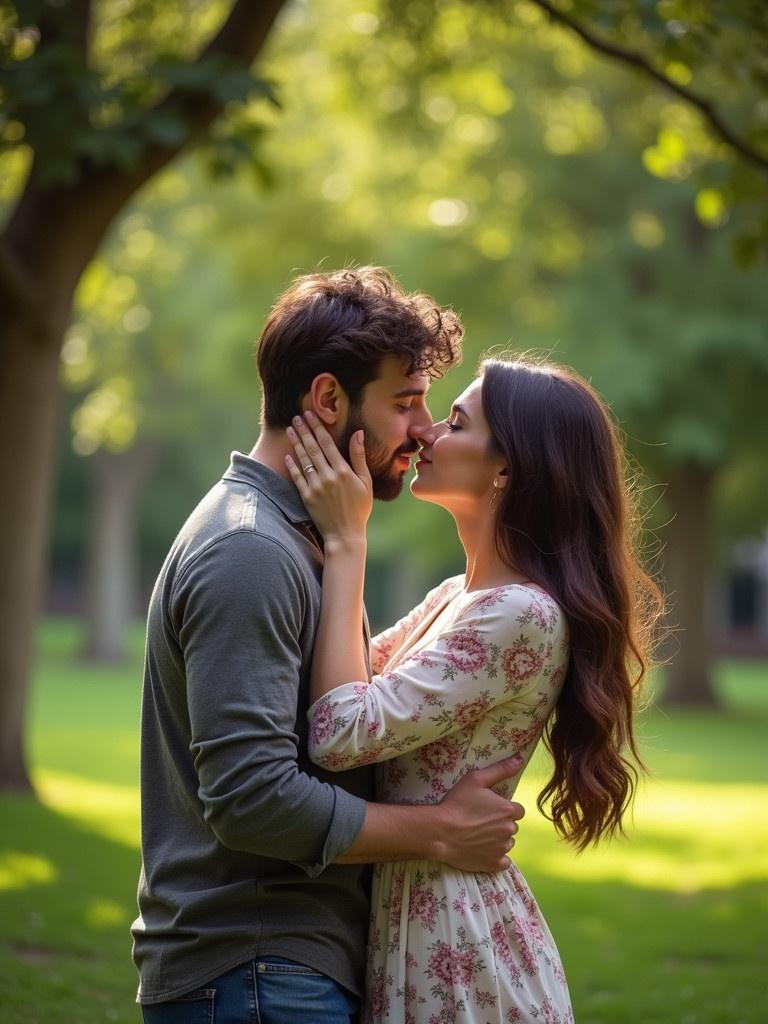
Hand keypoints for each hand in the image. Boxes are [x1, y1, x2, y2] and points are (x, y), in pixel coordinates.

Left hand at [285, 411, 372, 542]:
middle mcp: (328, 476)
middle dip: (304, 430)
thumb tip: (358, 434)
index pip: (327, 443)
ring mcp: (316, 487)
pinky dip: (292, 465)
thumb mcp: (365, 482)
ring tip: (289, 429)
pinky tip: (288, 454)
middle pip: (313, 448)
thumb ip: (359, 457)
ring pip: (303, 460)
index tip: (311, 414)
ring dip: (296, 442)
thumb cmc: (359, 508)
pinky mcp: (307, 497)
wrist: (345, 534)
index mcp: (343, 471)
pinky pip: (297, 477)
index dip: (318, 427)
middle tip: (296, 417)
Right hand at [433, 755, 524, 871]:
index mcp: (507, 810)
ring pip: (507, 843)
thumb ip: (501, 769)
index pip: (518, 810)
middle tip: (481, 822)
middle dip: (501, 824)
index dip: (505, 809)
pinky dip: (496, 857)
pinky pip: (504, 862)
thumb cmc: (456, 803)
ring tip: (479, 835)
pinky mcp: (494, 864)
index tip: (490, 809)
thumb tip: (521, 758)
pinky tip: (483, 850)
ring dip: (498, 840)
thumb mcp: (476, 778)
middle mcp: (509, 830)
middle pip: (512, 826)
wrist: (440, 832)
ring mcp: (502, 849)